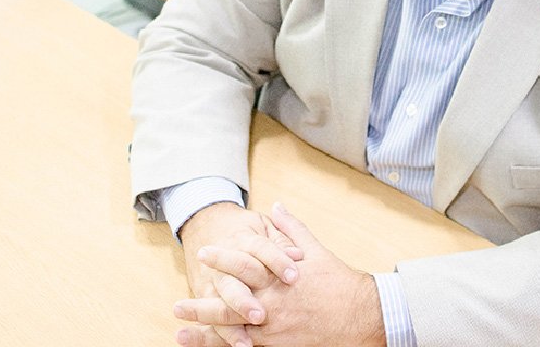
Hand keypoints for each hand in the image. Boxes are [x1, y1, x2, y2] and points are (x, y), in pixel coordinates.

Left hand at [174, 203, 385, 346]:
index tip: (203, 252)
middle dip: (202, 304)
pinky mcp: (279, 345)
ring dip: (206, 333)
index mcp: (278, 276)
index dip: (222, 259)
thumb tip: (276, 206)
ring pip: (233, 331)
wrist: (362, 316)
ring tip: (182, 333)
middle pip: (229, 303)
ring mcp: (274, 328)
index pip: (244, 264)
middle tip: (177, 305)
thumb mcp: (315, 250)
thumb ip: (290, 228)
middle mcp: (272, 303)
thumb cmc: (338, 281)